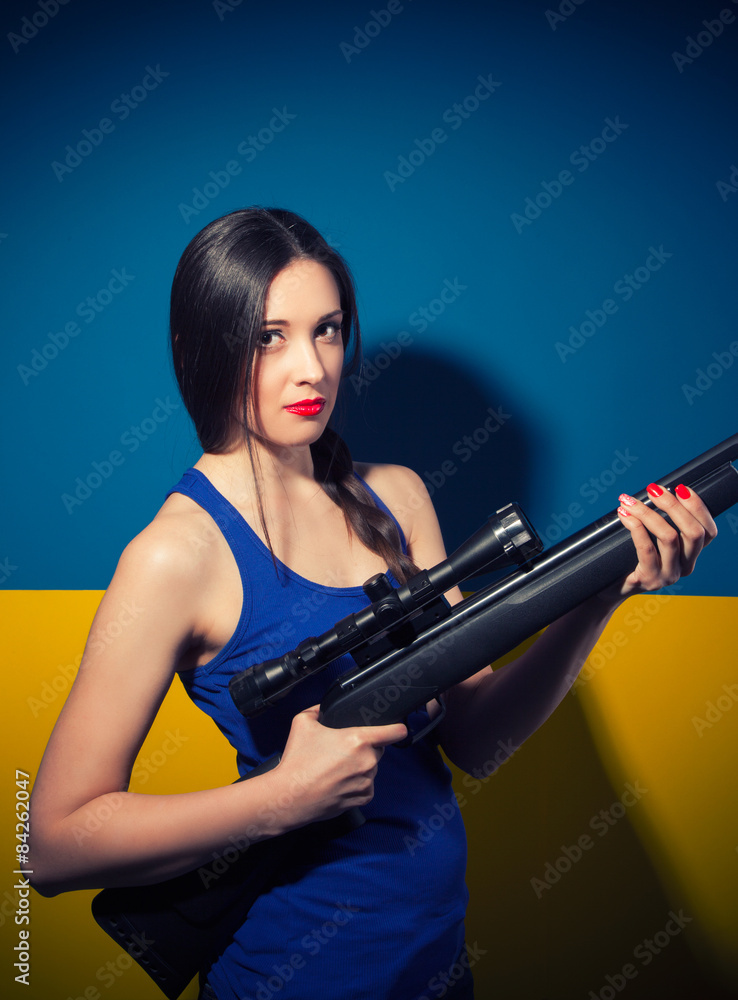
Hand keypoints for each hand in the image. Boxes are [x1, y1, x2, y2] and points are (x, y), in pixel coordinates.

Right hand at [272, 706, 407, 825]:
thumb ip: (318, 709)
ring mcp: (366, 781)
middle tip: (342, 751)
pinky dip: (356, 784)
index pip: (394, 732)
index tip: (398, 728)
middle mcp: (367, 761)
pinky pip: (366, 786)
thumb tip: (324, 708)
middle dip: (365, 748)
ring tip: (336, 769)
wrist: (290, 796)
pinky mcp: (362, 798)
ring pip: (371, 768)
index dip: (397, 727)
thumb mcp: (302, 722)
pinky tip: (338, 782)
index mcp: (358, 740)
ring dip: (360, 767)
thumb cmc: (297, 762)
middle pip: (377, 749)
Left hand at [603, 482, 716, 599]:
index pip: (708, 531)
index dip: (698, 508)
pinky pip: (646, 549)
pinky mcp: (648, 579)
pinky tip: (625, 515)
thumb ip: (660, 522)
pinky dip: (636, 527)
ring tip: (629, 501)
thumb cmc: (630, 558)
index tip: (681, 488)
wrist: (610, 588)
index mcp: (690, 555)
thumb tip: (656, 491)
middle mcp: (685, 566)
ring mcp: (668, 575)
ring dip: (649, 513)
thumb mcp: (652, 541)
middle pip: (694, 532)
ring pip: (669, 538)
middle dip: (674, 506)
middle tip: (653, 490)